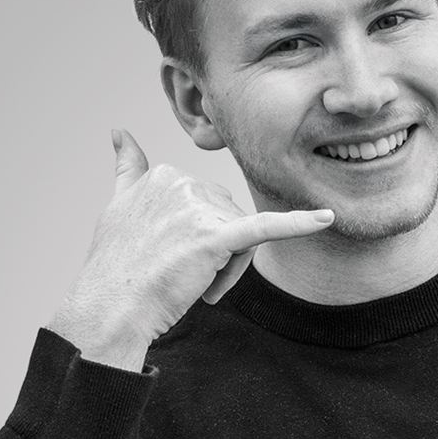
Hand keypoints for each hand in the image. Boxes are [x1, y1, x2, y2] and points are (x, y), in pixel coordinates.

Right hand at [47, 130, 332, 370]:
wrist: (111, 307)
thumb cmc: (117, 267)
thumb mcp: (117, 206)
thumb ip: (127, 168)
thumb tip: (119, 131)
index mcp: (166, 174)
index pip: (210, 206)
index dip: (198, 240)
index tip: (170, 260)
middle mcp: (183, 183)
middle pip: (230, 220)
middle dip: (218, 256)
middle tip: (184, 279)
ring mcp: (200, 209)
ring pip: (242, 239)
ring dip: (226, 271)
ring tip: (193, 286)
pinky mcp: (217, 237)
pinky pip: (267, 227)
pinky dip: (299, 224)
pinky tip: (326, 218)